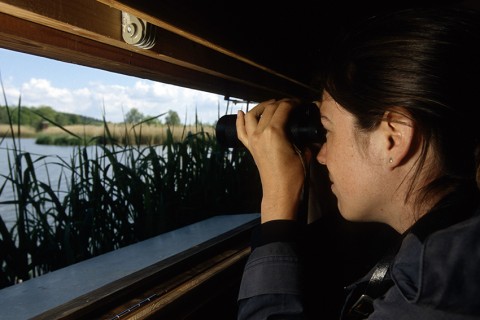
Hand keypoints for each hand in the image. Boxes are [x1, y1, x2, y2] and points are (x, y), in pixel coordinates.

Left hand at [236, 99, 306, 221]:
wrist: (280, 192)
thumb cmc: (293, 175)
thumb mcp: (304, 154)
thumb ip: (305, 140)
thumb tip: (310, 133)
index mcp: (274, 132)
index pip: (283, 109)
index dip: (293, 102)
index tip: (299, 103)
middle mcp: (260, 133)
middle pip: (269, 109)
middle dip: (280, 103)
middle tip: (290, 103)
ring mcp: (253, 140)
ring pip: (252, 115)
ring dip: (261, 107)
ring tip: (271, 104)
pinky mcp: (250, 147)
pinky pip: (241, 131)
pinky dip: (240, 120)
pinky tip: (241, 113)